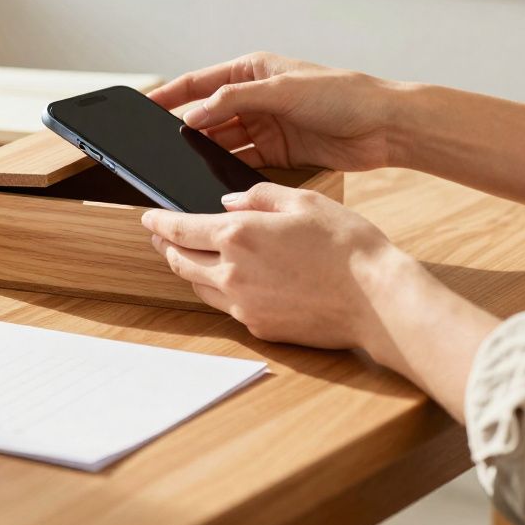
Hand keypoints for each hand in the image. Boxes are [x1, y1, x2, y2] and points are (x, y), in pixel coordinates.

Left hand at [140, 181, 429, 352]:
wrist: (376, 300)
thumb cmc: (347, 246)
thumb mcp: (304, 201)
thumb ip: (259, 196)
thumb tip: (228, 203)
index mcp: (239, 235)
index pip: (180, 228)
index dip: (158, 222)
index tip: (148, 218)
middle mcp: (232, 273)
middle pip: (180, 261)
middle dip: (165, 246)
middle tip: (160, 236)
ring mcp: (243, 305)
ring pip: (198, 286)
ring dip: (187, 270)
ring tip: (187, 257)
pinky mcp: (259, 327)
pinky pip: (226, 306)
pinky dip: (218, 290)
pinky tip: (227, 281)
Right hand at [150, 52, 408, 171]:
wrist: (385, 126)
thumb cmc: (342, 94)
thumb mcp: (281, 90)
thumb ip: (233, 99)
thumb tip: (192, 114)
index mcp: (253, 70)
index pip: (199, 82)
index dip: (170, 95)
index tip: (142, 107)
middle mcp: (255, 97)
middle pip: (208, 114)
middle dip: (184, 130)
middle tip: (157, 147)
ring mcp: (266, 126)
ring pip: (222, 141)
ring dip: (205, 152)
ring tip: (181, 165)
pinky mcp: (278, 152)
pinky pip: (242, 161)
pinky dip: (228, 169)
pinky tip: (213, 179)